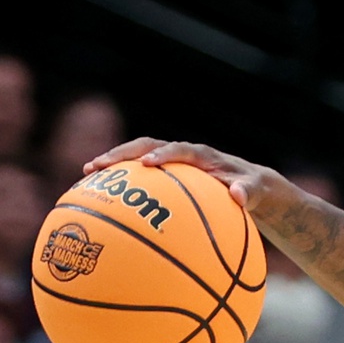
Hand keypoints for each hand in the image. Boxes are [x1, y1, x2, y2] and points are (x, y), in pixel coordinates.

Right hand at [86, 137, 280, 212]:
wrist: (250, 185)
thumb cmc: (253, 189)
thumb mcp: (256, 191)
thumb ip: (249, 191)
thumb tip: (239, 196)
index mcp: (203, 156)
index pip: (180, 150)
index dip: (163, 154)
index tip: (148, 164)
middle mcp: (182, 153)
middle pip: (146, 146)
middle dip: (122, 154)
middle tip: (97, 164)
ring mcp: (171, 162)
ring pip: (136, 156)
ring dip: (113, 162)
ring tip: (87, 173)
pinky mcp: (164, 172)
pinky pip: (138, 174)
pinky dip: (121, 180)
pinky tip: (100, 195)